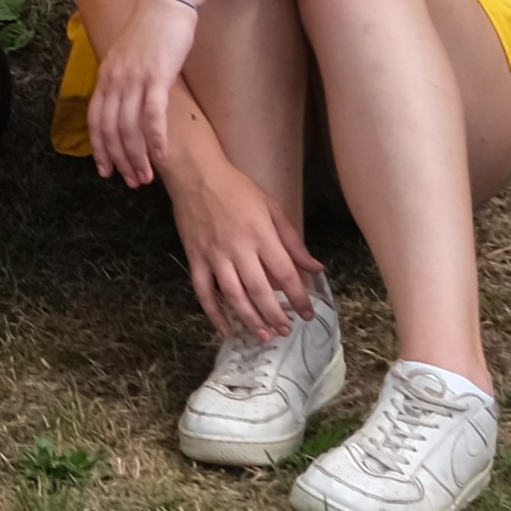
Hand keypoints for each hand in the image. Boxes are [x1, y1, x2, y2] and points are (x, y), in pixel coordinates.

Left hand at [83, 0, 197, 188]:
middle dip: (119, 160)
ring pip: (128, 127)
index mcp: (107, 75)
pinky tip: (161, 154)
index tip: (105, 170)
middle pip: (110, 130)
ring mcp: (134, 78)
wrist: (166, 0)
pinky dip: (155, 138)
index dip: (99, 148)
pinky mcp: (157, 76)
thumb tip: (127, 102)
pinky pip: (152, 114)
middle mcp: (115, 79)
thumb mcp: (130, 56)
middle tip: (131, 181)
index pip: (95, 120)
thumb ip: (125, 79)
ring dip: (137, 156)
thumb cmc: (153, 29)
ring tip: (146, 176)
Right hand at [173, 150, 326, 342]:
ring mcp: (215, 255)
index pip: (286, 274)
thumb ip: (293, 241)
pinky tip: (225, 329)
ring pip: (234, 296)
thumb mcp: (272, 207)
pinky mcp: (195, 258)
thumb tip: (315, 268)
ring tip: (263, 335)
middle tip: (285, 331)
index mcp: (262, 235)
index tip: (308, 314)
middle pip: (260, 291)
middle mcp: (239, 248)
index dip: (299, 298)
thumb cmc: (237, 189)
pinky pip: (204, 291)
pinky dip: (213, 313)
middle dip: (276, 315)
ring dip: (250, 319)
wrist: (196, 175)